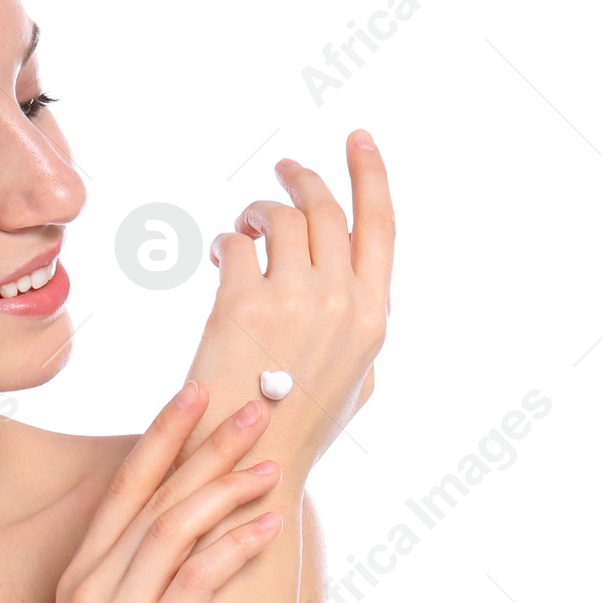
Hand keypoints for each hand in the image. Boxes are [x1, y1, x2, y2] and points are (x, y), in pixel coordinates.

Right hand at [25, 384, 283, 602]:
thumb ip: (126, 594)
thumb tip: (177, 561)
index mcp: (79, 579)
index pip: (123, 490)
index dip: (160, 438)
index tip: (193, 395)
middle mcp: (93, 587)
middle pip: (153, 496)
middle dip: (203, 445)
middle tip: (250, 405)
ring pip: (175, 529)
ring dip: (226, 488)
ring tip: (270, 461)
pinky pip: (196, 584)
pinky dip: (233, 548)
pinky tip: (266, 527)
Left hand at [179, 129, 393, 475]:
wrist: (251, 463)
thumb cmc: (299, 430)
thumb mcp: (355, 385)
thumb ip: (361, 333)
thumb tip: (360, 296)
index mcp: (373, 319)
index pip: (380, 226)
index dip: (370, 175)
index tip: (358, 139)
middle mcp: (341, 302)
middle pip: (325, 210)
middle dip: (301, 180)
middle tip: (282, 171)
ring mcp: (294, 301)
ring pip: (279, 219)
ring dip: (258, 212)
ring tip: (244, 229)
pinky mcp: (242, 305)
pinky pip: (236, 246)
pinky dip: (227, 244)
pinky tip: (220, 258)